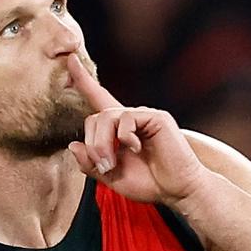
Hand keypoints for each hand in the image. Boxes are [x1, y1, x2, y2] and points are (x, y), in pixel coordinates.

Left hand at [66, 54, 207, 205]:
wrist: (179, 190)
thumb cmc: (149, 183)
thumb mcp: (111, 177)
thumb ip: (91, 164)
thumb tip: (73, 145)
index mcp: (119, 129)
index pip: (98, 100)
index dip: (83, 81)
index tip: (71, 60)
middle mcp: (130, 118)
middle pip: (94, 117)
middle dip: (92, 144)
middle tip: (102, 166)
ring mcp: (143, 116)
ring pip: (106, 117)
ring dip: (101, 144)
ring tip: (111, 164)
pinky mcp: (156, 117)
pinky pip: (126, 119)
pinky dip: (124, 137)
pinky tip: (136, 150)